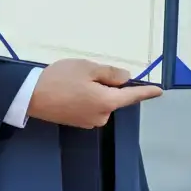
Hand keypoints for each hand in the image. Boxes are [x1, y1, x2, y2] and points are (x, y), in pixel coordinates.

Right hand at [28, 59, 162, 128]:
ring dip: (96, 90)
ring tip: (75, 80)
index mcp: (106, 102)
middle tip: (87, 72)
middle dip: (107, 84)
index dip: (146, 92)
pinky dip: (87, 97)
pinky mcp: (78, 122)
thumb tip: (126, 79)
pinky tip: (72, 89)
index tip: (159, 91)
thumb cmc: (61, 79)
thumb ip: (110, 74)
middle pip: (113, 97)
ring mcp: (89, 121)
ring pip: (101, 101)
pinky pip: (91, 107)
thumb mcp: (88, 68)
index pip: (131, 97)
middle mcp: (101, 116)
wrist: (32, 96)